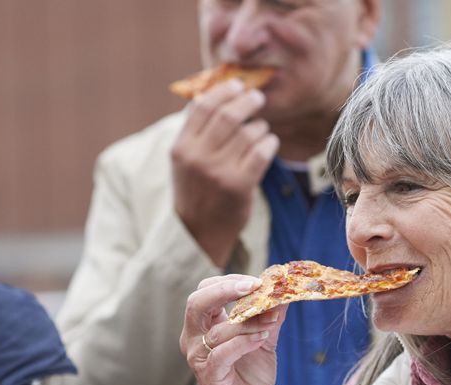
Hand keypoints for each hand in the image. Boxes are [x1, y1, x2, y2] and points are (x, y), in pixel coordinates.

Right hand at [171, 80, 279, 266]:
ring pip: (248, 133)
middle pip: (228, 116)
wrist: (199, 232)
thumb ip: (196, 130)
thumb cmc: (197, 190)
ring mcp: (219, 173)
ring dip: (260, 126)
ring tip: (261, 128)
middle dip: (247, 101)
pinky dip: (269, 142)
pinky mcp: (240, 186)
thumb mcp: (185, 159)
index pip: (203, 107)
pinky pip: (262, 152)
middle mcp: (197, 158)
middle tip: (258, 97)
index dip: (223, 91)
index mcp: (181, 147)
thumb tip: (215, 92)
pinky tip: (269, 142)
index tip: (237, 84)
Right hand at [180, 274, 287, 384]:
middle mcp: (195, 338)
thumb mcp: (264, 340)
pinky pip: (222, 353)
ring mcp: (199, 358)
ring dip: (248, 321)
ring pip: (216, 329)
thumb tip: (285, 290)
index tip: (259, 281)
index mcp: (205, 325)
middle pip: (197, 302)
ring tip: (271, 320)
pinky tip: (261, 339)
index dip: (230, 281)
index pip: (206, 290)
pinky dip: (243, 342)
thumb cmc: (251, 377)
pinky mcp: (208, 377)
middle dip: (226, 289)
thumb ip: (271, 317)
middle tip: (256, 286)